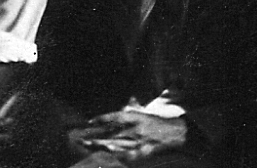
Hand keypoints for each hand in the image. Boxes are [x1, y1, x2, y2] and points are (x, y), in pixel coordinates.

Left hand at [71, 109, 191, 160]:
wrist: (175, 134)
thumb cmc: (158, 123)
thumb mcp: (146, 114)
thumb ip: (134, 110)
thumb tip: (127, 102)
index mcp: (137, 117)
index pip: (116, 116)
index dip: (102, 118)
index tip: (90, 121)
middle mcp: (136, 129)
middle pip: (111, 133)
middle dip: (95, 136)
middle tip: (81, 139)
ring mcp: (138, 142)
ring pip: (115, 144)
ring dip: (100, 146)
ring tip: (87, 146)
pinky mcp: (141, 152)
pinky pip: (125, 155)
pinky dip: (114, 155)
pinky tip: (106, 154)